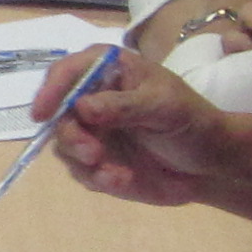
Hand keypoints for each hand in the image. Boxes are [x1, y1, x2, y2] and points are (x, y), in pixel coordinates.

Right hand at [27, 49, 232, 201]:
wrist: (209, 161)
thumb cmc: (191, 120)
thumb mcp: (164, 106)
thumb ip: (124, 106)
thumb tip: (82, 107)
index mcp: (108, 71)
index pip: (67, 72)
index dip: (50, 90)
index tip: (42, 114)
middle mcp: (92, 99)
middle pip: (59, 115)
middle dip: (72, 137)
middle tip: (93, 154)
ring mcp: (93, 132)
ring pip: (65, 147)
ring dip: (85, 163)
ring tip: (117, 175)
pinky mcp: (98, 162)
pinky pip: (82, 172)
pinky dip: (99, 178)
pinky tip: (123, 180)